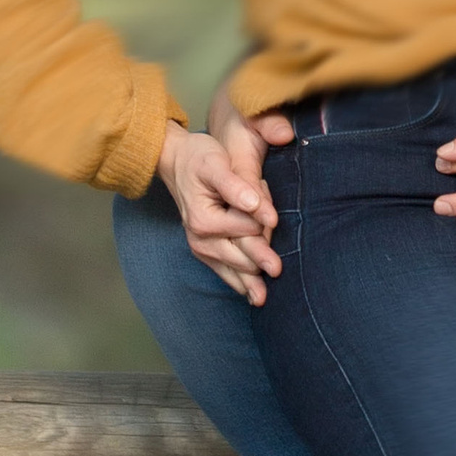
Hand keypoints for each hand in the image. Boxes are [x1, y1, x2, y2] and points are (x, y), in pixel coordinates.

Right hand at [158, 92, 288, 304]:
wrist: (177, 162)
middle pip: (245, 255)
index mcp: (205, 221)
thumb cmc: (199, 159)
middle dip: (264, 251)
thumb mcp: (216, 164)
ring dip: (253, 273)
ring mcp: (202, 249)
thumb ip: (237, 186)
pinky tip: (255, 296)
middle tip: (278, 260)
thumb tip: (256, 206)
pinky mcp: (206, 253)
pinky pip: (227, 274)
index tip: (268, 200)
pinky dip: (242, 283)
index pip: (250, 229)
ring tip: (267, 290)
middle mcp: (201, 241)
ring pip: (239, 270)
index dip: (265, 218)